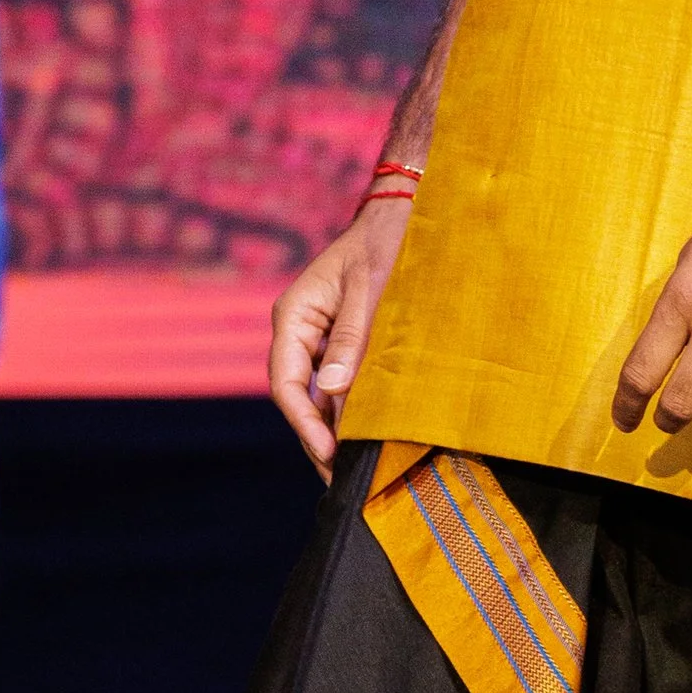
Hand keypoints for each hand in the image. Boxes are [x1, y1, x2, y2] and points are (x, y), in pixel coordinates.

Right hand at [270, 195, 412, 477]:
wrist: (405, 213)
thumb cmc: (386, 243)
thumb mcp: (371, 290)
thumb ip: (352, 340)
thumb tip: (331, 392)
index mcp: (294, 314)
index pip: (286, 382)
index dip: (305, 423)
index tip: (328, 453)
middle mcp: (299, 328)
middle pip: (297, 395)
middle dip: (317, 436)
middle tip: (339, 479)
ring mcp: (318, 335)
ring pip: (318, 392)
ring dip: (334, 426)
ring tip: (355, 468)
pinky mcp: (341, 339)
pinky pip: (339, 380)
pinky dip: (350, 407)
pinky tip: (368, 433)